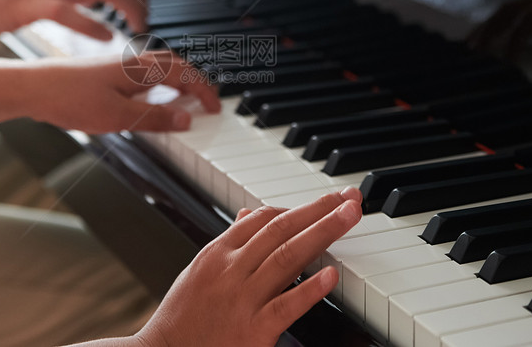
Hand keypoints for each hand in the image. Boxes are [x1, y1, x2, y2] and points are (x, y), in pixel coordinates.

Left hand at [23, 51, 220, 133]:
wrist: (32, 88)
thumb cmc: (68, 99)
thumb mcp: (117, 117)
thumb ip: (154, 119)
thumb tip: (185, 120)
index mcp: (140, 70)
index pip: (185, 74)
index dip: (204, 90)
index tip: (214, 107)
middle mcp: (132, 62)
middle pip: (176, 65)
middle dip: (196, 80)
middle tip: (208, 99)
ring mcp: (118, 65)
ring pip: (160, 66)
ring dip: (179, 79)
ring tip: (186, 98)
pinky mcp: (106, 71)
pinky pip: (144, 71)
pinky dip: (159, 80)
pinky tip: (150, 96)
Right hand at [137, 187, 362, 346]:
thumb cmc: (182, 318)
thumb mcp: (199, 271)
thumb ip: (229, 243)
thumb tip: (249, 213)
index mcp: (217, 253)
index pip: (264, 219)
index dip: (299, 207)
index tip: (327, 201)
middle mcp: (229, 270)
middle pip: (281, 229)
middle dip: (318, 210)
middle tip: (349, 198)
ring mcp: (240, 299)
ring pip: (287, 257)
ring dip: (322, 233)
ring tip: (349, 217)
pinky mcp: (251, 332)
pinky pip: (284, 306)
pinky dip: (309, 290)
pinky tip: (331, 275)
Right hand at [469, 0, 531, 63]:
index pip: (529, 20)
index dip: (514, 40)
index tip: (508, 62)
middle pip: (512, 8)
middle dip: (488, 28)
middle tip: (470, 48)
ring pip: (514, 5)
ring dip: (492, 22)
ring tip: (474, 41)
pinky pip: (525, 6)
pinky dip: (505, 18)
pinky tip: (498, 30)